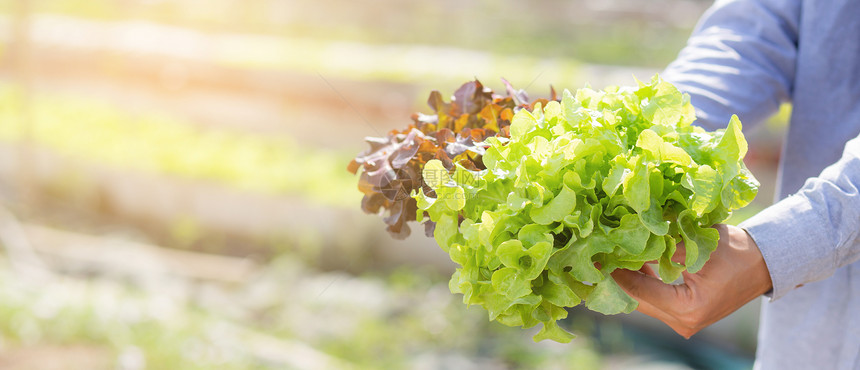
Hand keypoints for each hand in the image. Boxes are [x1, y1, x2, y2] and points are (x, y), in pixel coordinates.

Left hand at [611, 224, 771, 337]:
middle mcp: (685, 322)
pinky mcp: (686, 317)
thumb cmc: (736, 251)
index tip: (597, 257)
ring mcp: (686, 323)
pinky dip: (645, 284)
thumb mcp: (696, 245)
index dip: (617, 273)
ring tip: (612, 257)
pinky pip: (656, 302)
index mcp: (689, 308)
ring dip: (630, 281)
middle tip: (599, 256)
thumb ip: (662, 248)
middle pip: (639, 301)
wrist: (764, 264)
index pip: (641, 291)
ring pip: (646, 302)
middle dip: (620, 278)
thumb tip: (627, 241)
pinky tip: (632, 264)